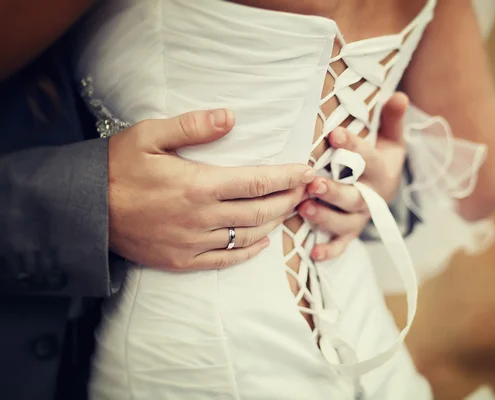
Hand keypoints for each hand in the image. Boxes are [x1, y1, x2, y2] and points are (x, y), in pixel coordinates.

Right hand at [108, 109, 314, 269]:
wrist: (85, 210)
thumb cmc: (117, 167)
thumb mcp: (149, 135)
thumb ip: (192, 127)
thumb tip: (230, 117)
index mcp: (199, 185)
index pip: (257, 181)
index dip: (287, 177)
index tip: (307, 171)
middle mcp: (202, 218)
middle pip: (260, 211)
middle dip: (289, 198)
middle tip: (306, 189)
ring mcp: (193, 243)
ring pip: (248, 236)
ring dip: (274, 223)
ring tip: (290, 210)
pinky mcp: (182, 260)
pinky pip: (225, 260)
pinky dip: (249, 252)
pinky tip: (262, 243)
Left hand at [297, 93, 408, 260]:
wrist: (387, 189)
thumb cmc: (381, 159)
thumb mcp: (391, 139)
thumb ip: (392, 119)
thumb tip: (399, 95)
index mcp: (381, 171)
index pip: (369, 159)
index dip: (354, 147)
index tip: (335, 134)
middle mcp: (371, 197)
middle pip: (354, 196)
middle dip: (334, 190)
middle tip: (314, 182)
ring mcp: (360, 218)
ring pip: (345, 221)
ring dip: (325, 217)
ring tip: (305, 208)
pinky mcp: (351, 233)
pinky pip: (342, 245)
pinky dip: (330, 251)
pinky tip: (314, 253)